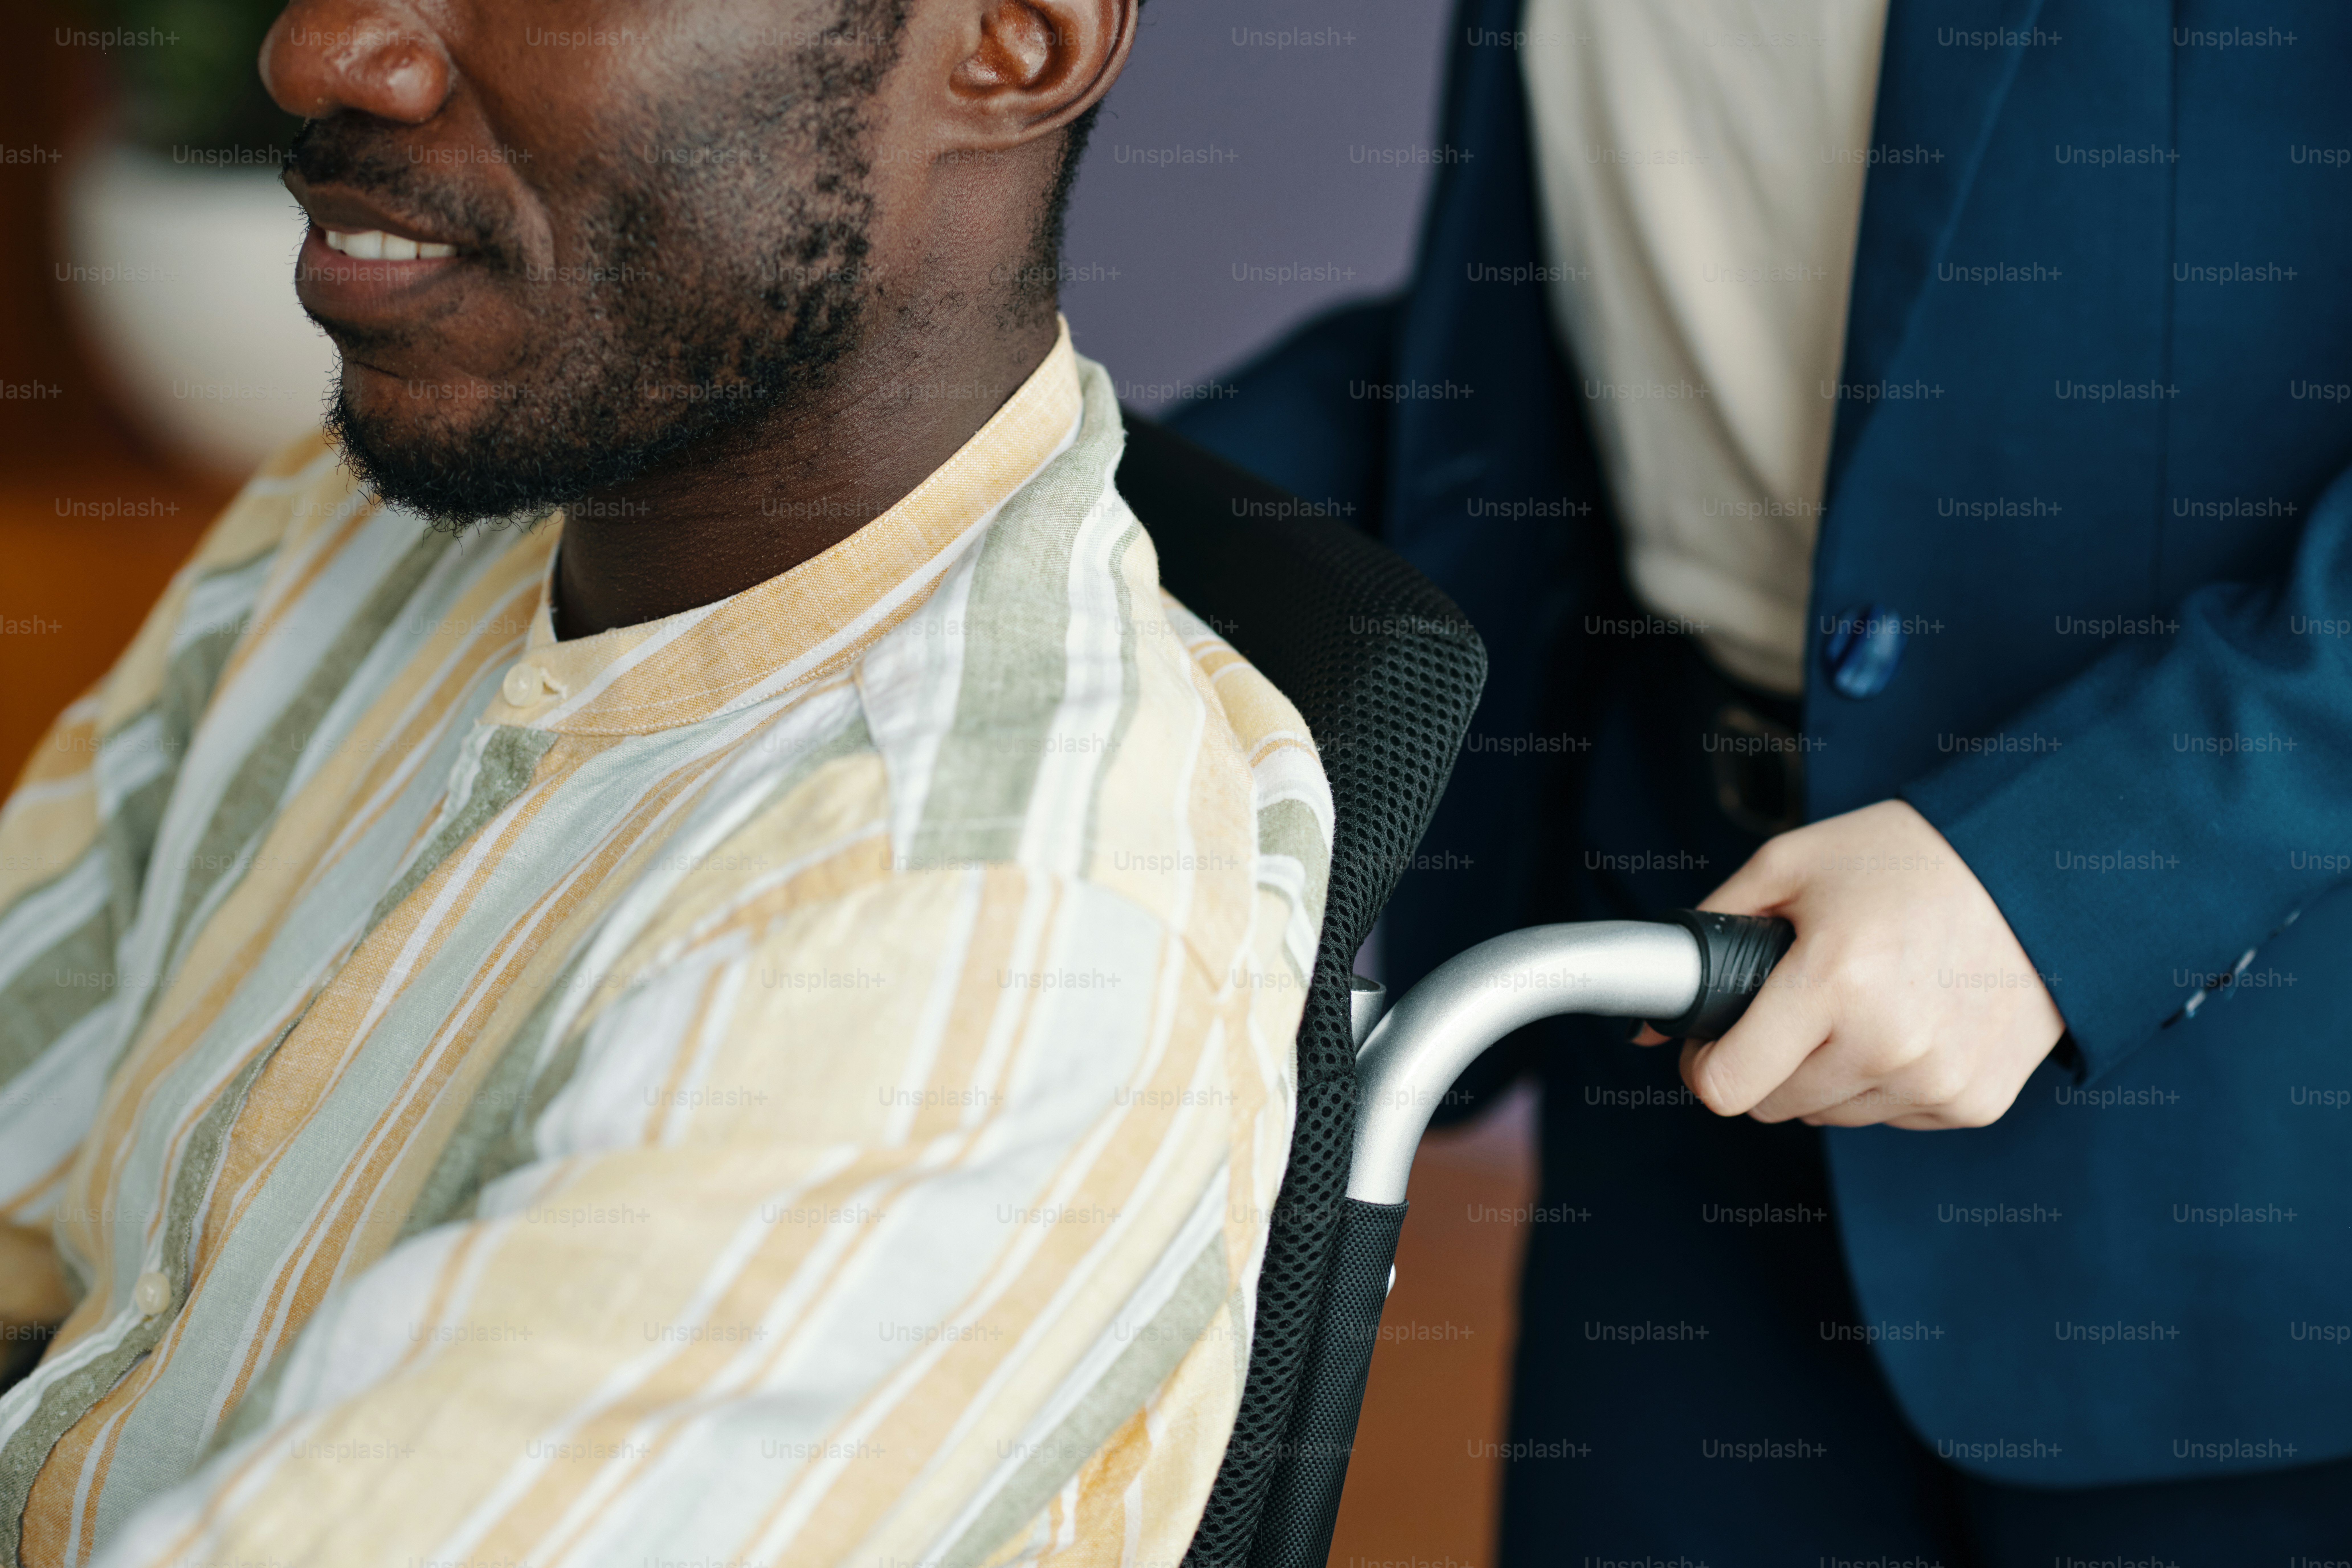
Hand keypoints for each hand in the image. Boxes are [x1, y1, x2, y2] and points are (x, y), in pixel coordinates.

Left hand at [1633, 800, 2064, 1128]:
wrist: (2034, 869)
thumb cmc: (1906, 859)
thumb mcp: (1789, 867)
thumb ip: (1707, 938)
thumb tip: (1646, 1019)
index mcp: (1834, 983)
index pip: (1728, 1087)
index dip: (1705, 1067)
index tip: (1714, 1043)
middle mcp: (1887, 1042)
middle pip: (1773, 1106)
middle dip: (1766, 1063)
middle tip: (1796, 1006)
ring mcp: (1937, 1080)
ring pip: (1829, 1115)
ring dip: (1827, 1072)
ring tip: (1864, 1001)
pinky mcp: (1974, 1102)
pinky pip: (1891, 1116)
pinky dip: (1885, 1080)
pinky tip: (1912, 1019)